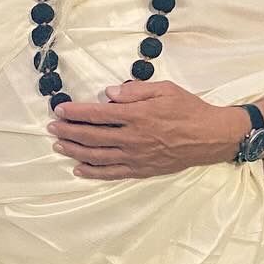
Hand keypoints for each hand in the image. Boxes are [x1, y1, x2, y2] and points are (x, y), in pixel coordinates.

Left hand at [49, 79, 246, 179]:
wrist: (211, 137)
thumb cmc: (189, 109)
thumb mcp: (164, 90)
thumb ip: (134, 91)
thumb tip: (108, 94)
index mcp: (137, 115)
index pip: (97, 114)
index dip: (75, 112)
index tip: (60, 109)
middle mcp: (132, 138)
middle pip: (92, 136)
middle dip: (68, 131)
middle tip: (52, 128)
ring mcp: (136, 157)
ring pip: (97, 156)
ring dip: (75, 151)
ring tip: (59, 146)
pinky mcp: (141, 170)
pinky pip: (111, 173)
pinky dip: (93, 172)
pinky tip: (79, 168)